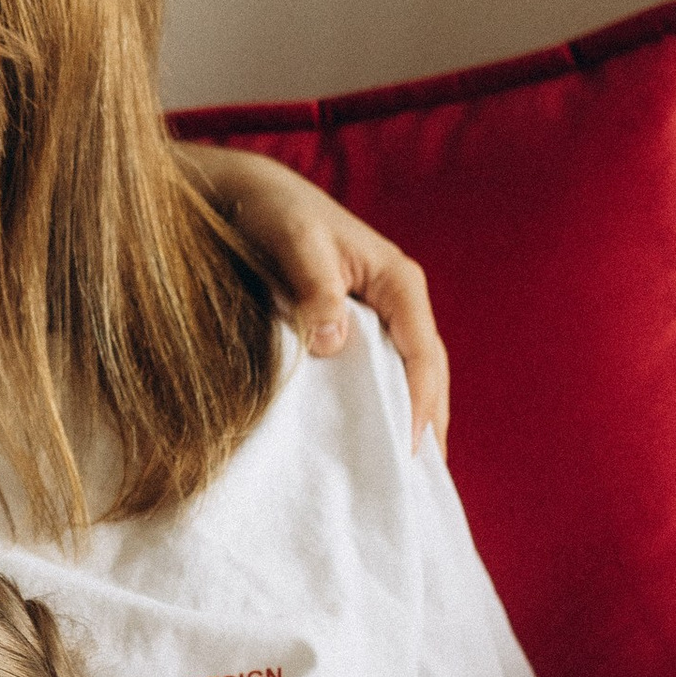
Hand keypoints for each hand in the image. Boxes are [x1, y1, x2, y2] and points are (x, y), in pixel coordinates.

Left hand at [184, 146, 448, 453]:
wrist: (247, 194)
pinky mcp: (353, 326)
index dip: (421, 403)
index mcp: (398, 282)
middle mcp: (397, 300)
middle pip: (427, 372)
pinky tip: (370, 438)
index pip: (422, 353)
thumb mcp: (295, 245)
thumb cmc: (274, 213)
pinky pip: (377, 372)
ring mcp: (378, 315)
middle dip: (428, 423)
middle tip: (421, 482)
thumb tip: (333, 343)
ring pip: (406, 376)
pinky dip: (380, 406)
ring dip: (408, 419)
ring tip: (404, 475)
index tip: (411, 449)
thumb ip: (315, 290)